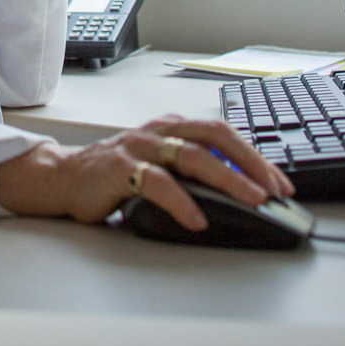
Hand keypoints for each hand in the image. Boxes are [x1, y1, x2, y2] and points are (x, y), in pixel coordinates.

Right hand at [0, 115, 294, 230]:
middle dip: (250, 163)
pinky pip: (156, 182)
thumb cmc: (115, 174)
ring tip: (251, 200)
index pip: (221, 133)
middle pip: (213, 136)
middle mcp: (157, 130)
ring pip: (191, 155)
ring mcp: (138, 146)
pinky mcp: (120, 168)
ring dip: (227, 179)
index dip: (254, 155)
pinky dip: (181, 201)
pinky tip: (197, 219)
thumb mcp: (159, 166)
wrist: (64, 177)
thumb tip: (240, 194)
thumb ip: (190, 171)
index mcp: (170, 127)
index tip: (280, 182)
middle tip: (274, 189)